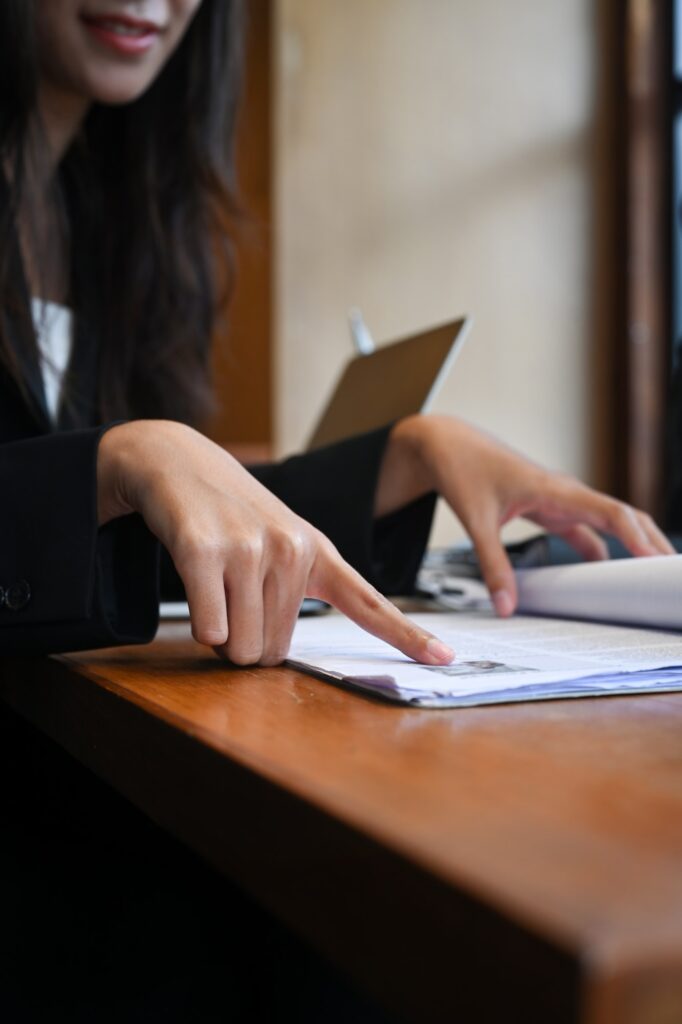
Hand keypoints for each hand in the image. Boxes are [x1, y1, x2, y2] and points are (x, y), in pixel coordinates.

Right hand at [97, 420, 454, 665]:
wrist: (177, 459)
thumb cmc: (230, 514)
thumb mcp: (278, 541)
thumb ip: (293, 592)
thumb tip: (275, 657)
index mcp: (319, 551)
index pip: (369, 602)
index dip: (407, 636)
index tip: (446, 659)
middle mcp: (293, 548)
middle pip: (273, 653)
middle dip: (245, 642)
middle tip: (232, 597)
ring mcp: (250, 547)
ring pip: (239, 647)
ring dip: (220, 636)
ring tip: (213, 586)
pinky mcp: (205, 550)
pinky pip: (209, 630)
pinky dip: (199, 625)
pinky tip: (196, 583)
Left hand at [376, 414, 673, 615]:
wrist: (448, 445)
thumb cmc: (464, 470)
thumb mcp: (476, 521)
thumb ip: (492, 565)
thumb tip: (505, 606)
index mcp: (556, 489)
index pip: (611, 512)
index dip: (638, 537)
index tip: (657, 561)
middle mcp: (566, 493)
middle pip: (623, 518)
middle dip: (650, 544)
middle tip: (669, 576)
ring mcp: (561, 500)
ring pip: (608, 525)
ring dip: (631, 547)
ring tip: (648, 580)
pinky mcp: (551, 508)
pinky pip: (586, 531)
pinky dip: (600, 551)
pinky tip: (603, 576)